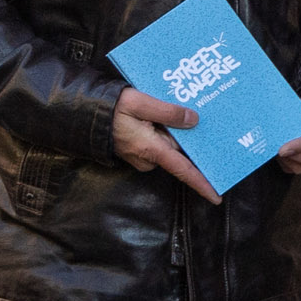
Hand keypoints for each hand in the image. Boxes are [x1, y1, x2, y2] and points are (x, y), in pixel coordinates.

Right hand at [112, 86, 219, 204]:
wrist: (82, 113)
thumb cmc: (110, 108)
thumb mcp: (140, 103)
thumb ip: (168, 112)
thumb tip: (193, 121)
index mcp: (151, 149)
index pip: (183, 170)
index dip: (201, 183)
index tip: (217, 197)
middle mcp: (147, 157)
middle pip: (180, 151)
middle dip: (190, 137)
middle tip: (198, 113)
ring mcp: (141, 155)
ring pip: (169, 145)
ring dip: (174, 129)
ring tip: (174, 106)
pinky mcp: (137, 149)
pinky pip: (158, 142)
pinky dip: (164, 129)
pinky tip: (162, 112)